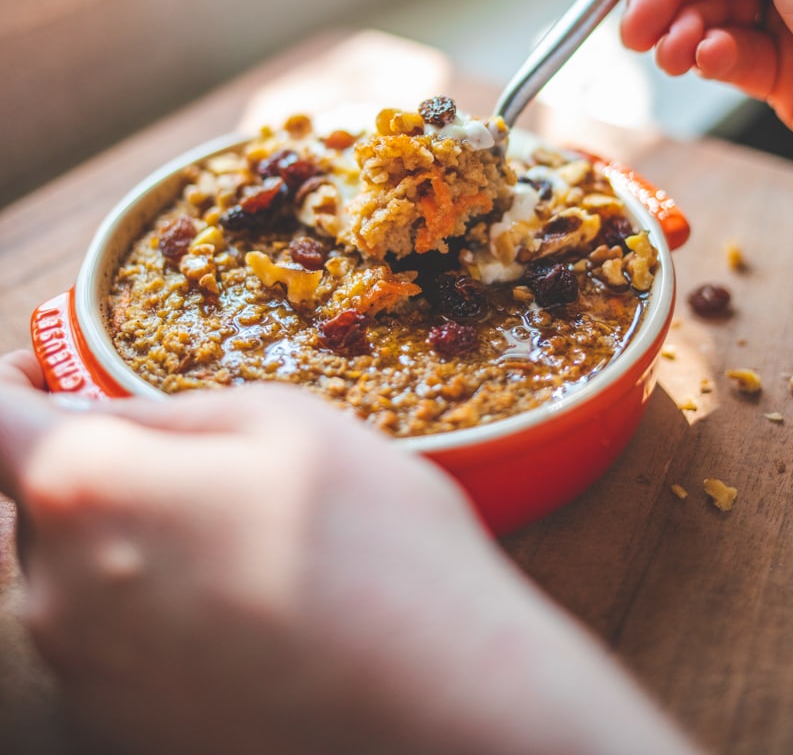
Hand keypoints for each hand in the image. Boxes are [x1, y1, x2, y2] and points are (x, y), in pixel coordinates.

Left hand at [0, 354, 699, 754]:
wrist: (447, 708)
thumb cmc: (373, 541)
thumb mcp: (277, 419)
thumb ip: (154, 410)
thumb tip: (81, 415)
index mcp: (84, 489)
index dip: (12, 391)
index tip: (40, 377)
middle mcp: (56, 595)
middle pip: (44, 506)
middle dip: (99, 472)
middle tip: (202, 468)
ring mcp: (88, 679)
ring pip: (81, 578)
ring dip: (134, 548)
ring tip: (246, 545)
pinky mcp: (126, 737)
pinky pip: (116, 648)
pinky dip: (159, 619)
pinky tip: (251, 612)